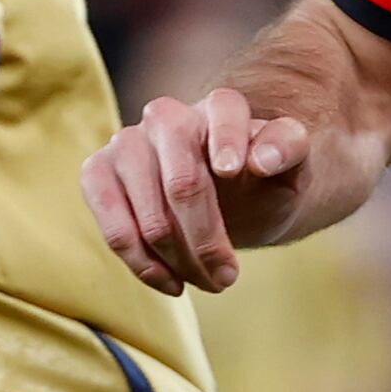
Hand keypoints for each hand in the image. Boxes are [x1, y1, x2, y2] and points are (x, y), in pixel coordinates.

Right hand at [84, 88, 310, 293]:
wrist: (232, 204)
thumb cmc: (261, 185)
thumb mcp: (291, 170)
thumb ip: (289, 150)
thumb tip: (261, 159)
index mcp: (219, 106)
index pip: (223, 111)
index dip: (227, 140)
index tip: (233, 171)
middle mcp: (167, 116)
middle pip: (181, 181)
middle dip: (206, 238)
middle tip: (228, 278)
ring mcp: (127, 144)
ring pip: (148, 215)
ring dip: (179, 260)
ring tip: (209, 283)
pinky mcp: (98, 175)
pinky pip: (113, 228)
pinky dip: (143, 265)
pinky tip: (172, 284)